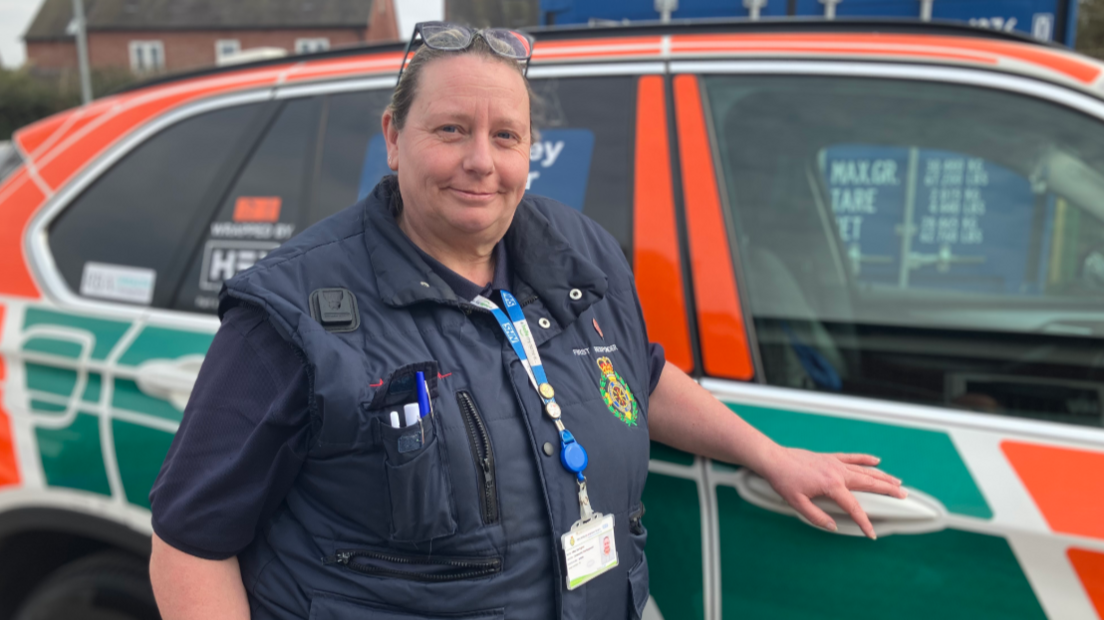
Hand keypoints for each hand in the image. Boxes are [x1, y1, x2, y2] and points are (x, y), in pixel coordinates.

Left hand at [757, 446, 906, 538]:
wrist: (774, 459)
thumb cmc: (784, 480)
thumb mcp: (798, 503)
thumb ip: (817, 517)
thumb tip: (833, 526)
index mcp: (831, 486)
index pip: (853, 507)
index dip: (863, 522)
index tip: (871, 534)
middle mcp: (837, 472)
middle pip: (869, 483)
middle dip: (888, 491)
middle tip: (904, 496)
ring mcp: (835, 463)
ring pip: (864, 470)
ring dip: (882, 476)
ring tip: (898, 482)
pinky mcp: (830, 458)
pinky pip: (852, 458)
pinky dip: (865, 459)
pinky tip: (877, 460)